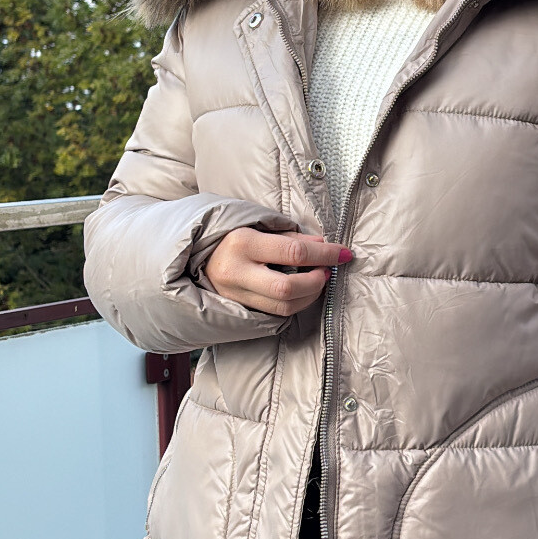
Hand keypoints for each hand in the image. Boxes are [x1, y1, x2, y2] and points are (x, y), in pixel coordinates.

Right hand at [202, 226, 351, 317]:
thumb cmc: (231, 235)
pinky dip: (295, 304)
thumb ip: (290, 236)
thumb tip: (322, 245)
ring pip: (283, 307)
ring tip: (317, 280)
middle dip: (316, 282)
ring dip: (309, 296)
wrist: (193, 256)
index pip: (294, 252)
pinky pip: (275, 313)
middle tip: (326, 271)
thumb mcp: (257, 226)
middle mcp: (236, 272)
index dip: (325, 254)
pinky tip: (302, 292)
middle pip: (288, 288)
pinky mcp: (238, 308)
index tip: (344, 253)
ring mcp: (235, 294)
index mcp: (242, 243)